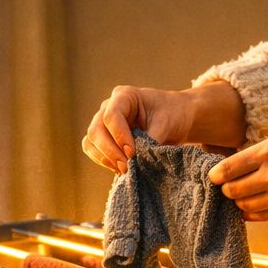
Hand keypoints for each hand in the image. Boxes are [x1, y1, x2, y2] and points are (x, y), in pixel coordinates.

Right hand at [82, 82, 245, 172]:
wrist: (176, 119)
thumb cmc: (173, 114)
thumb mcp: (166, 124)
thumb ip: (149, 140)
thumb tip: (136, 161)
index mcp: (125, 96)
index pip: (111, 116)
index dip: (119, 137)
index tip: (133, 153)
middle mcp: (109, 107)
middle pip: (96, 130)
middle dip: (110, 151)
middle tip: (127, 167)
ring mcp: (103, 122)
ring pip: (90, 141)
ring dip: (104, 158)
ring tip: (124, 170)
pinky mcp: (104, 138)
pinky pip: (93, 150)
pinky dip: (103, 161)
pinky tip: (119, 169)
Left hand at [211, 129, 267, 220]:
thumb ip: (260, 152)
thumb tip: (231, 167)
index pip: (228, 169)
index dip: (216, 175)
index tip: (214, 177)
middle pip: (232, 190)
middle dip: (227, 189)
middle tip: (228, 186)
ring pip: (244, 206)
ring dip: (240, 202)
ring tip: (245, 194)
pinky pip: (260, 217)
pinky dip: (251, 213)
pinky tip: (253, 206)